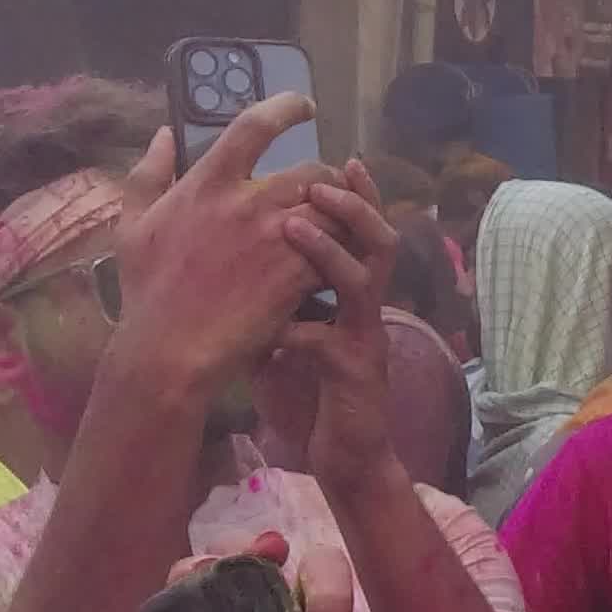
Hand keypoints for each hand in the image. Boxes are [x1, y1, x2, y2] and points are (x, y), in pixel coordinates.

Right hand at [110, 95, 338, 404]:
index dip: (286, 107)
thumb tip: (162, 134)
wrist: (170, 350)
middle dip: (324, 180)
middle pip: (311, 170)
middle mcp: (247, 202)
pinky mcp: (297, 273)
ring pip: (332, 208)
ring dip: (338, 215)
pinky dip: (339, 252)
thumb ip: (148, 174)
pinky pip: (337, 248)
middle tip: (322, 194)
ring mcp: (277, 238)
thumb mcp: (132, 226)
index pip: (254, 126)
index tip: (304, 106)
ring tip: (334, 228)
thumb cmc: (147, 290)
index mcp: (208, 183)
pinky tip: (331, 263)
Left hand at [277, 167, 405, 486]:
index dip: (354, 193)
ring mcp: (363, 338)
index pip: (361, 229)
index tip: (336, 158)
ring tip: (296, 228)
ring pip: (363, 280)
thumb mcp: (286, 331)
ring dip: (331, 251)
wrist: (343, 453)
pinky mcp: (353, 374)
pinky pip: (328, 343)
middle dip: (354, 204)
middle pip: (379, 239)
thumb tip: (231, 258)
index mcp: (350, 293)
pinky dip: (297, 332)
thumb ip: (271, 296)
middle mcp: (365, 308)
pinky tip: (270, 333)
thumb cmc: (312, 389)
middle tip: (322, 178)